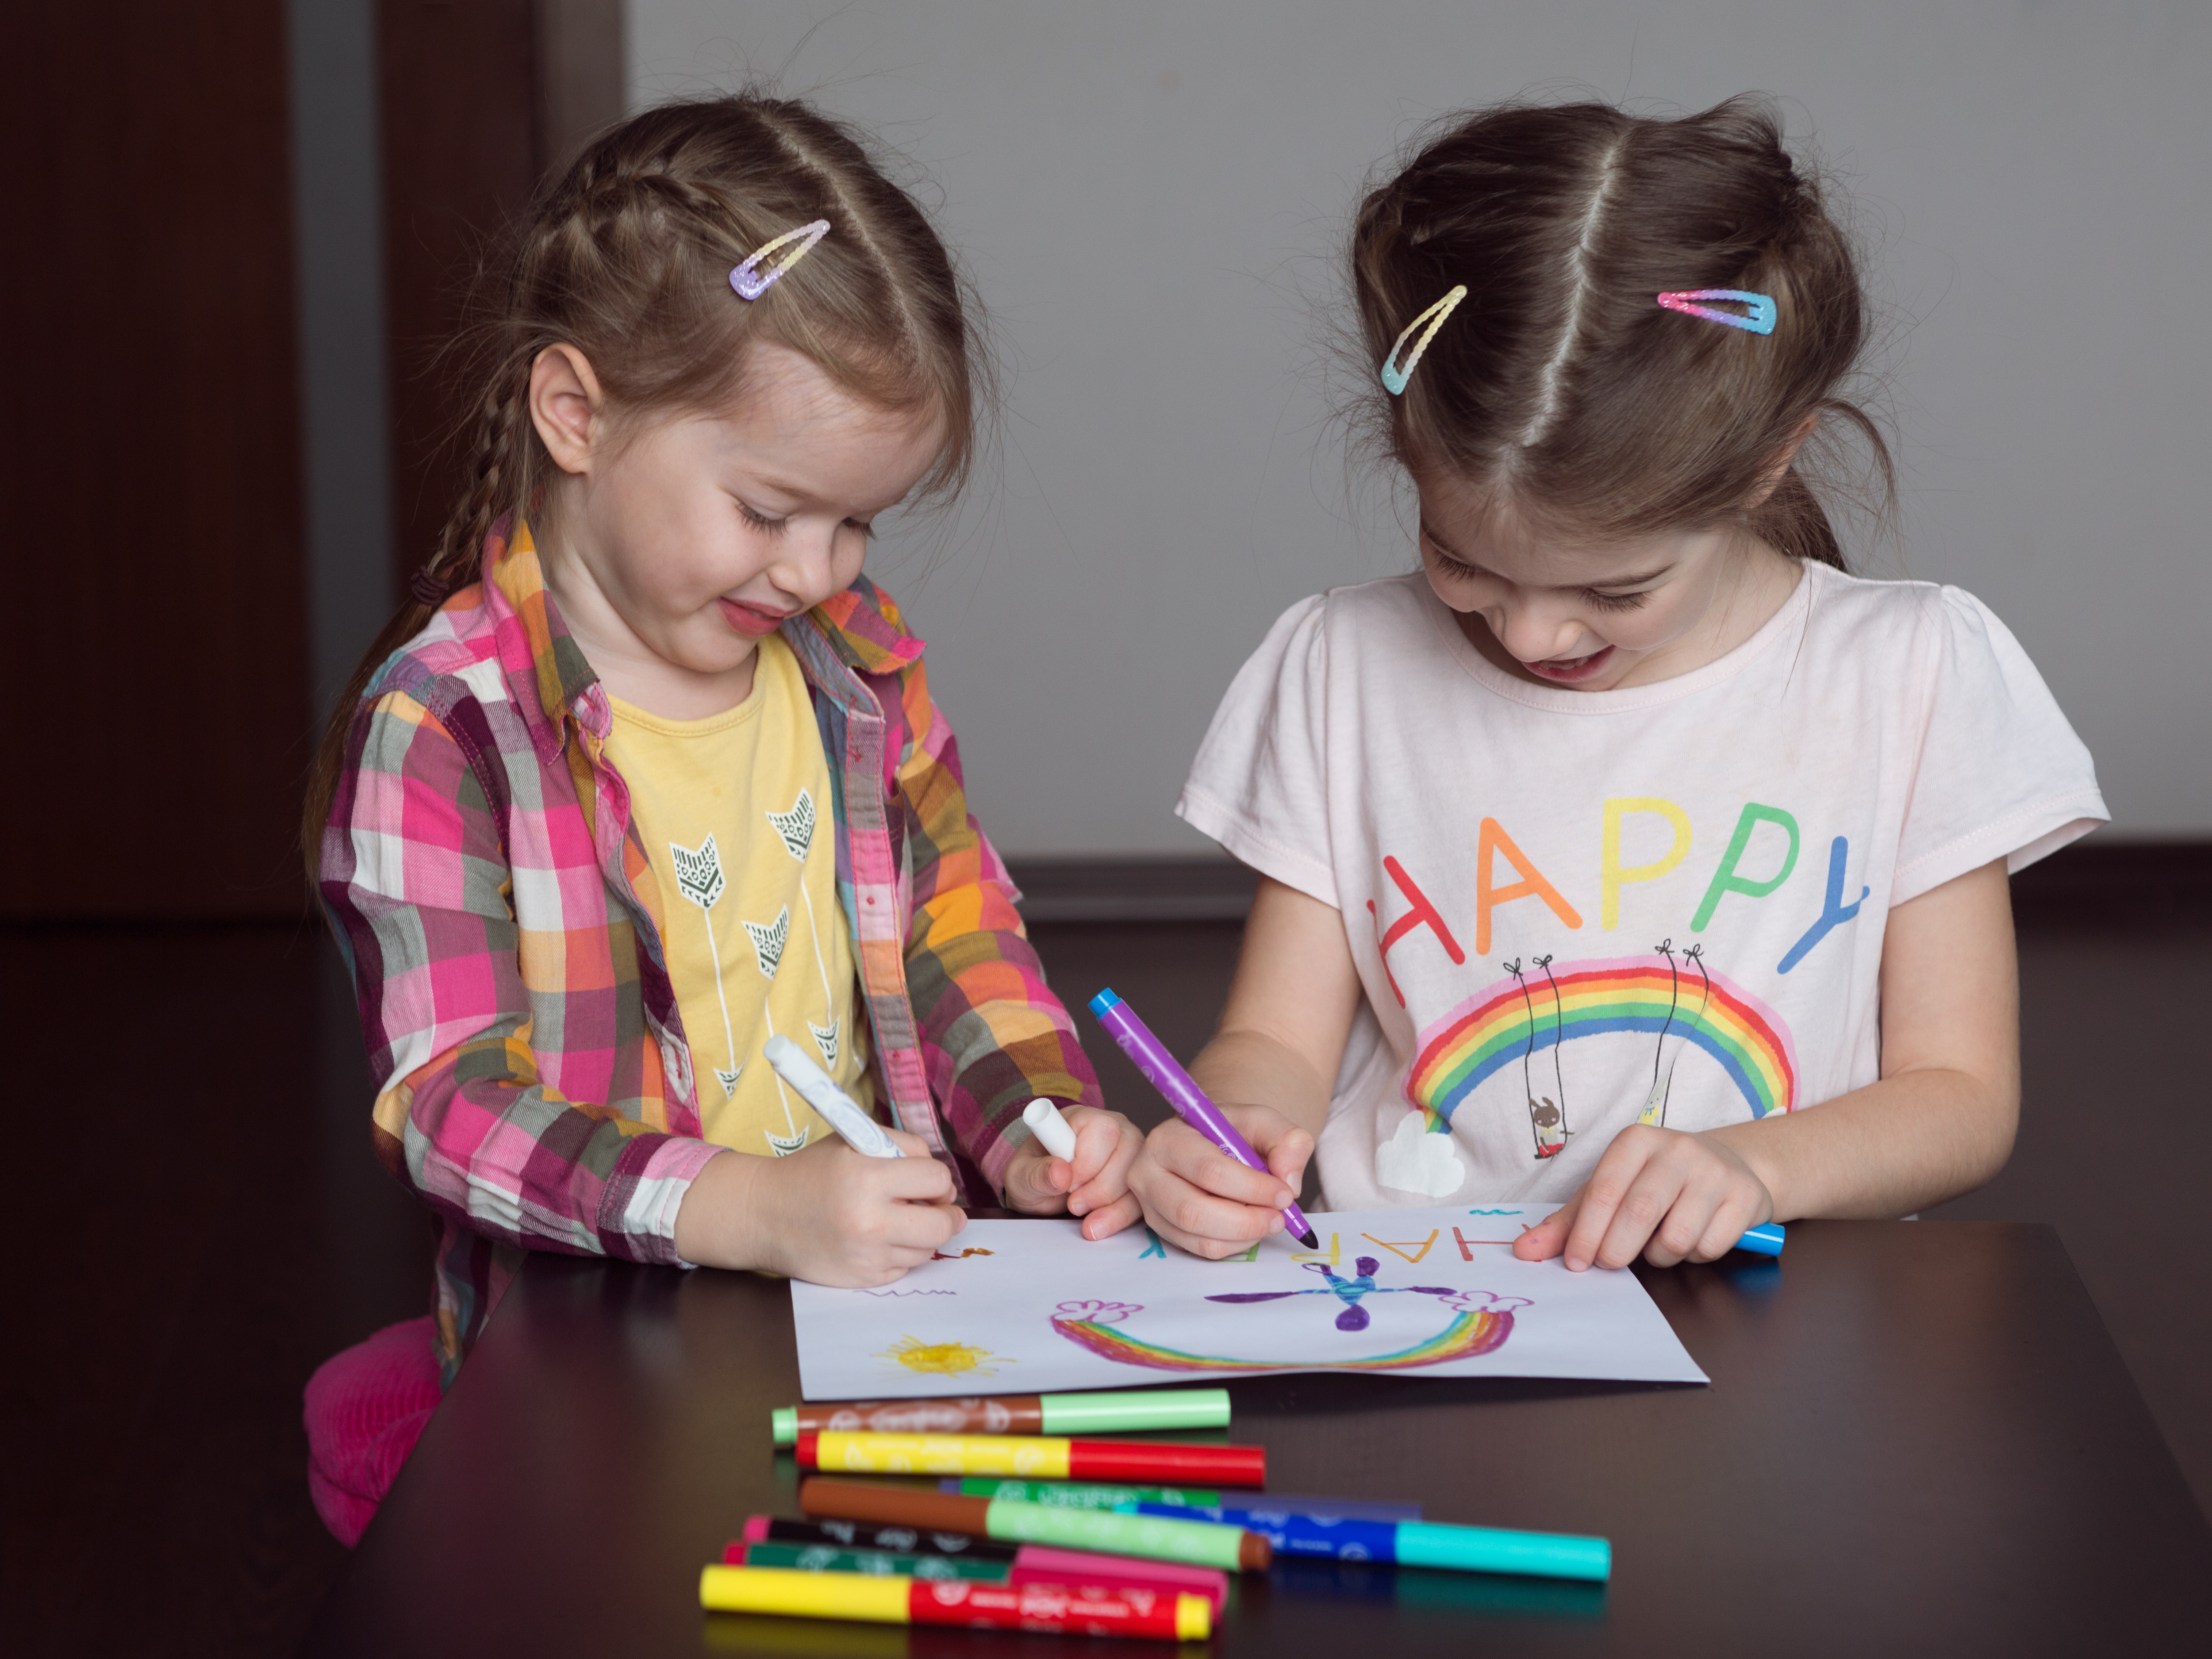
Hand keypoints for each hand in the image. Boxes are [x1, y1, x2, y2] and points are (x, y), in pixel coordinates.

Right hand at [674, 1132, 966, 1284]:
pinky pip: (905, 1268)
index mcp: (867, 1178)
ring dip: (922, 1234)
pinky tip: (881, 1239)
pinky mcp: (861, 1279)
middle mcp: (869, 1222)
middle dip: (947, 1214)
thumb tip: (942, 1181)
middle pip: (942, 1225)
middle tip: (938, 1207)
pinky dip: (901, 1253)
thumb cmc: (812, 1172)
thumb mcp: (854, 1140)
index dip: (939, 1179)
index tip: (931, 1181)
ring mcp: (866, 1256)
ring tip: (901, 1220)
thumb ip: (903, 1147)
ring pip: (927, 1250)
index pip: (936, 1179)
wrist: (764, 1214)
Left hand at [1001, 1105, 1145, 1239]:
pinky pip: (1142, 1198)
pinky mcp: (1136, 1180)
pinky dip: (1121, 1216)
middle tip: (1073, 1203)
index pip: (1103, 1129)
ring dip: (1112, 1205)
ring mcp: (1129, 1154)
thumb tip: (1061, 1173)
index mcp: (1082, 1119)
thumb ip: (1036, 1173)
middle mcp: (1113, 1130)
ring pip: (1138, 1175)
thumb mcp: (1021, 1176)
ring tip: (1084, 1219)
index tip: (1067, 1185)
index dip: (1088, 1161)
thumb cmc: (1032, 1175)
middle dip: (1101, 1187)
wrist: (1040, 1196)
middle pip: (1128, 1151)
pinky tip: (1099, 1226)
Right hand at [1126, 1105, 1311, 1259]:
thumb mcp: (1263, 1122)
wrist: (1214, 1144)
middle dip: (1246, 1220)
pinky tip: (1251, 1227)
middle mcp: (1148, 1173)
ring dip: (1243, 1235)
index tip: (1285, 1194)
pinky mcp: (1161, 1229)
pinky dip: (1234, 1245)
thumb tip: (1288, 1181)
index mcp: (1168, 1138)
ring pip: (1197, 1236)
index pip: (1208, 1170)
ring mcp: (1151, 1206)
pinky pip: (1201, 1249)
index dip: (1252, 1187)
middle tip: (1280, 1217)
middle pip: (1193, 1211)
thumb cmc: (1233, 1132)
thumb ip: (1287, 1141)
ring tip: (1270, 1221)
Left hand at [1512, 1125, 1771, 1270]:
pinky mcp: (1745, 1197)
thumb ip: (1568, 1222)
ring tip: (1659, 1242)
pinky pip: (1710, 1247)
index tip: (1576, 1263)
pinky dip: (1696, 1255)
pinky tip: (1695, 1237)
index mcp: (1636, 1141)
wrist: (1730, 1166)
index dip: (1585, 1233)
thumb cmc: (1655, 1182)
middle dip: (1617, 1250)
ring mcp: (1715, 1171)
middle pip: (1639, 1213)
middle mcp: (1677, 1149)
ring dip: (1661, 1256)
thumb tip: (1524, 1252)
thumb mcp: (1610, 1192)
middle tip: (1610, 1263)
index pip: (1604, 1191)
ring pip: (1677, 1238)